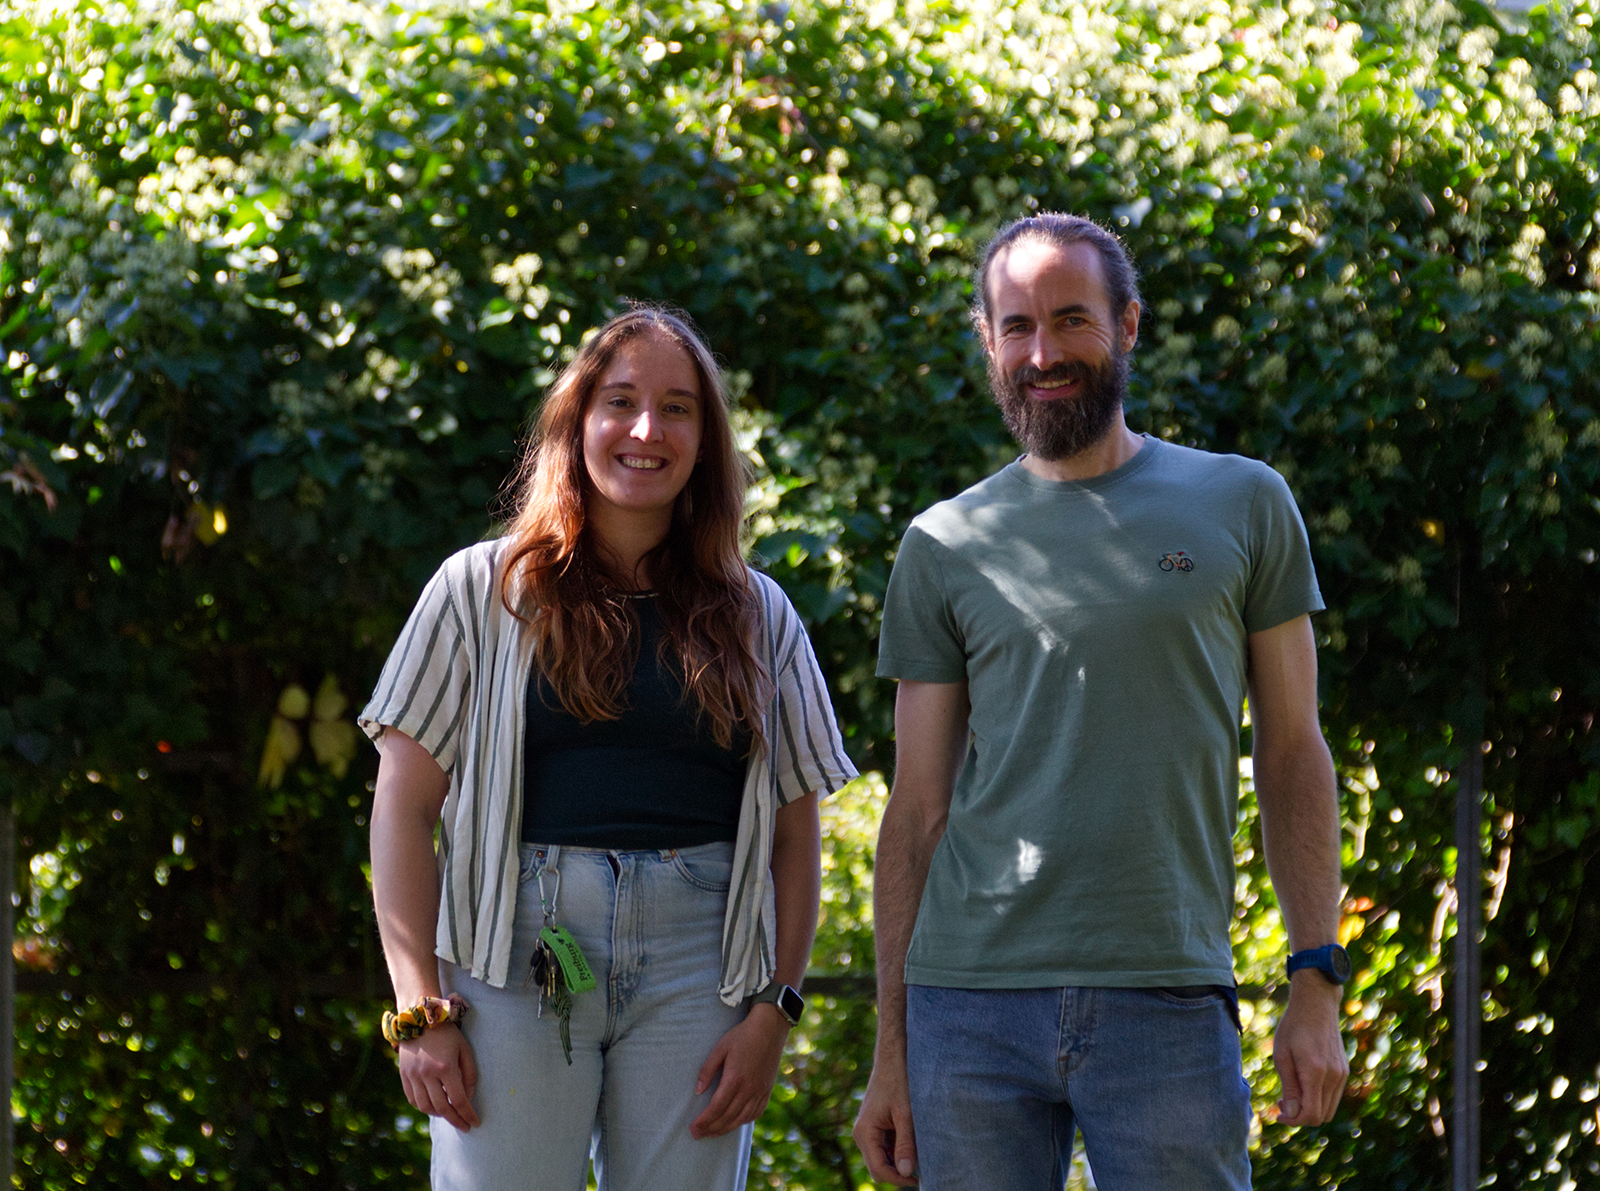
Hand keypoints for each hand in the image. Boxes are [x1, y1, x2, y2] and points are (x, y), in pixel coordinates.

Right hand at [398, 1024, 480, 1131]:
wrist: (420, 1017)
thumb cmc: (447, 1032)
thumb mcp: (464, 1049)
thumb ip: (469, 1074)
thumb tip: (469, 1096)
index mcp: (445, 1067)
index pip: (458, 1100)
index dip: (467, 1114)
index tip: (475, 1123)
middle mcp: (427, 1074)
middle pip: (442, 1108)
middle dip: (455, 1120)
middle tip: (464, 1126)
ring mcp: (413, 1076)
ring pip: (425, 1107)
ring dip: (439, 1115)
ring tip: (449, 1114)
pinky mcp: (404, 1075)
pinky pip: (412, 1099)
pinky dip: (423, 1107)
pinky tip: (433, 1106)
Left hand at [689, 1004, 789, 1138]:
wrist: (769, 1029)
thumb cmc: (742, 1036)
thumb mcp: (720, 1048)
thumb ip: (707, 1070)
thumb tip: (698, 1091)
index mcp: (734, 1079)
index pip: (716, 1108)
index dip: (704, 1121)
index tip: (693, 1128)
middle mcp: (748, 1089)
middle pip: (727, 1117)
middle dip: (711, 1129)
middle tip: (698, 1135)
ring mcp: (760, 1091)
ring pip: (741, 1119)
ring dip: (726, 1129)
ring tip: (713, 1133)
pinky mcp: (767, 1090)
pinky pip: (756, 1113)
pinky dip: (744, 1122)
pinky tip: (735, 1123)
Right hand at [852, 1053, 918, 1185]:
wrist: (892, 1059)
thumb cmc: (899, 1082)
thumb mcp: (906, 1114)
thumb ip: (906, 1144)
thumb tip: (907, 1172)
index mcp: (865, 1132)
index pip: (878, 1169)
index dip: (898, 1179)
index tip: (919, 1179)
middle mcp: (861, 1134)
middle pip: (878, 1167)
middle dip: (898, 1172)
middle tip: (922, 1170)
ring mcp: (866, 1131)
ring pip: (881, 1158)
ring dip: (898, 1160)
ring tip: (918, 1151)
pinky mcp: (874, 1127)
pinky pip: (884, 1147)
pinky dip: (897, 1149)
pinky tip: (912, 1139)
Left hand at [1271, 972, 1348, 1126]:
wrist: (1317, 1004)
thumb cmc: (1293, 1027)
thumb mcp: (1282, 1056)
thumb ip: (1289, 1087)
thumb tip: (1291, 1114)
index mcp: (1316, 1072)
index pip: (1310, 1114)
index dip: (1293, 1121)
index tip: (1277, 1114)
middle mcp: (1334, 1077)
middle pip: (1321, 1116)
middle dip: (1300, 1117)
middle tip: (1281, 1103)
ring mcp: (1342, 1074)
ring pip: (1329, 1109)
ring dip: (1310, 1109)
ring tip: (1291, 1095)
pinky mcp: (1344, 1071)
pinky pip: (1333, 1097)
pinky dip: (1319, 1099)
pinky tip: (1304, 1086)